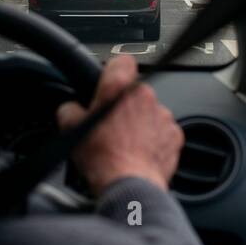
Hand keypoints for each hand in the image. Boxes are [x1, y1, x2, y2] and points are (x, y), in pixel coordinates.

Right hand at [55, 54, 184, 193]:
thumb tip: (71, 109)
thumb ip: (70, 109)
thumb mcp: (71, 129)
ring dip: (140, 123)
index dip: (114, 70)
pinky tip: (139, 153)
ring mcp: (163, 115)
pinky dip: (154, 140)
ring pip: (150, 112)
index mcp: (120, 87)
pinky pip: (163, 131)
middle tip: (111, 125)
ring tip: (125, 144)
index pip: (122, 60)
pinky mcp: (175, 134)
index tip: (110, 82)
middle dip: (125, 105)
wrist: (129, 184)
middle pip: (135, 91)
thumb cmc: (103, 158)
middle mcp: (145, 96)